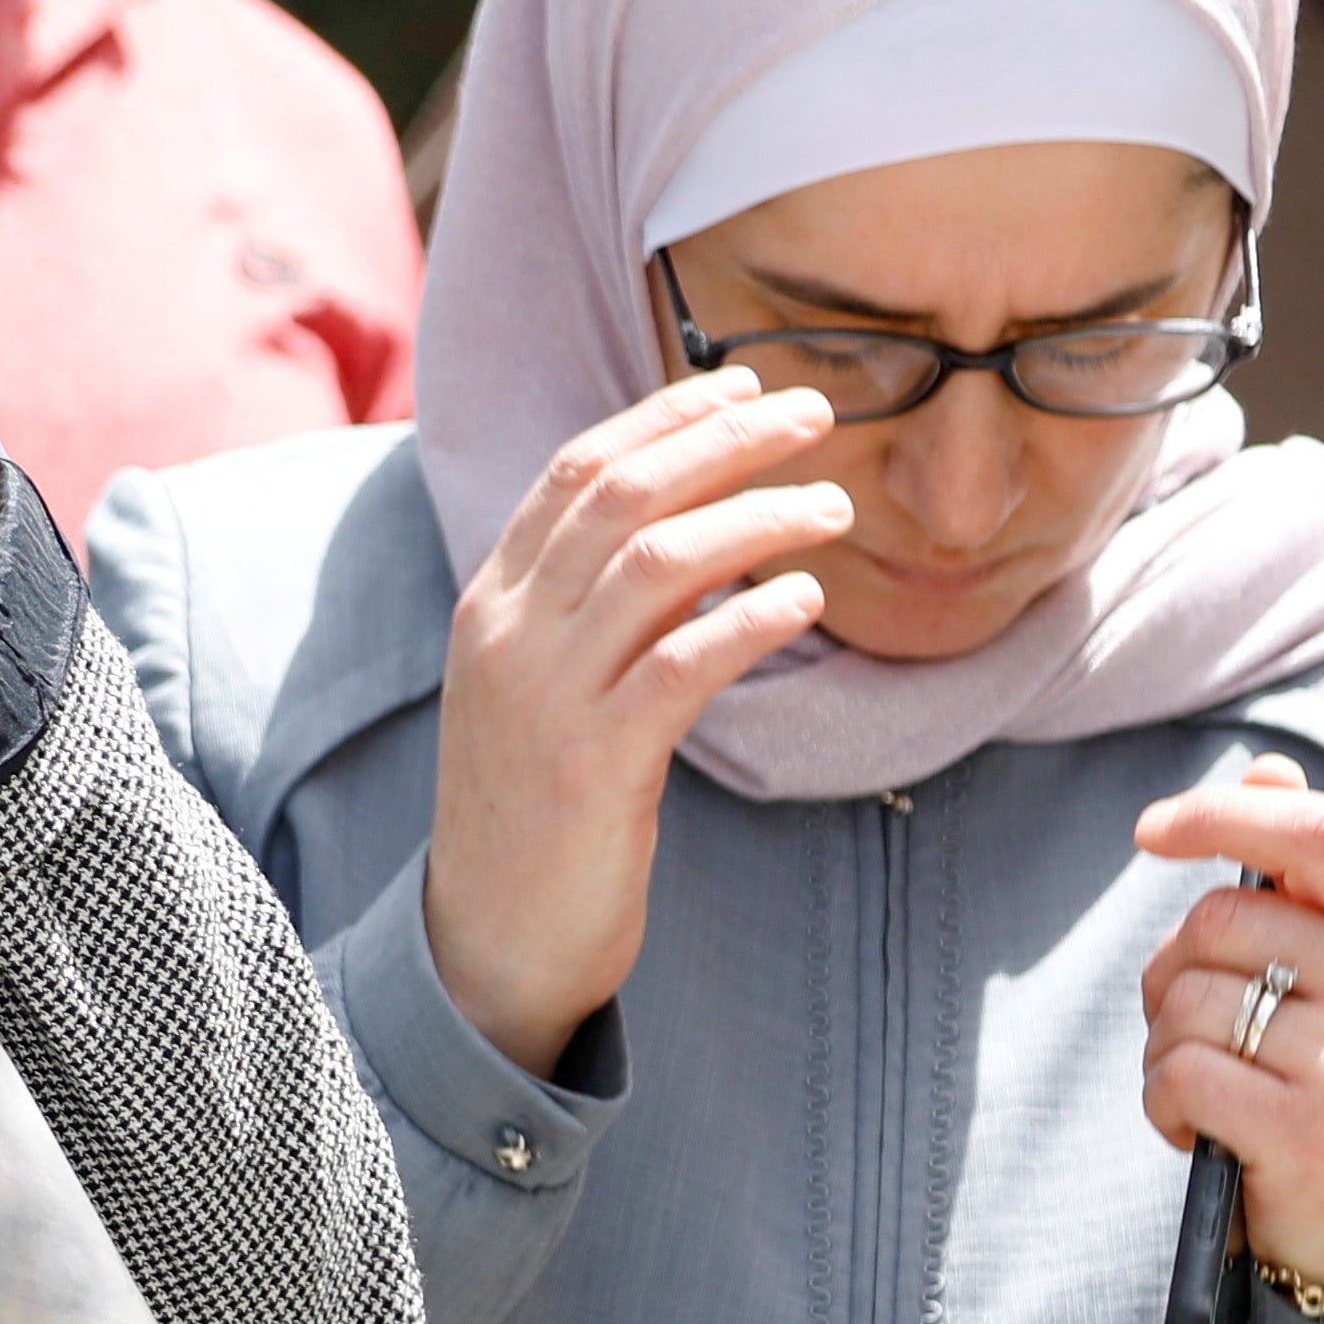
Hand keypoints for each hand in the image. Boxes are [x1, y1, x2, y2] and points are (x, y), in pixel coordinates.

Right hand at [422, 371, 849, 1074]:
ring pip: (656, 564)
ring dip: (757, 517)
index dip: (663, 417)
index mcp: (489, 605)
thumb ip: (582, 607)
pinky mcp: (592, 764)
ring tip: (834, 507)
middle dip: (726, 440)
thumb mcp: (537, 689)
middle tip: (815, 414)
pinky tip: (805, 597)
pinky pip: (681, 664)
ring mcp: (544, 697)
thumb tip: (683, 527)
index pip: (573, 472)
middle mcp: (506, 635)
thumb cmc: (534, 809)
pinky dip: (749, 618)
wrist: (491, 939)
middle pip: (621, 496)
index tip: (742, 383)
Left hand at [1132, 760, 1323, 1284]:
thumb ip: (1318, 882)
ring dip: (1169, 1049)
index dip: (1224, 814)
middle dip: (1178, 975)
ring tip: (1222, 1092)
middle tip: (1208, 1034)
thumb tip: (1267, 770)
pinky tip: (1204, 1132)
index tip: (1150, 830)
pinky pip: (1177, 1074)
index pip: (1317, 834)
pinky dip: (1164, 1104)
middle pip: (1218, 923)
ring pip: (1187, 1002)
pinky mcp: (1311, 1127)